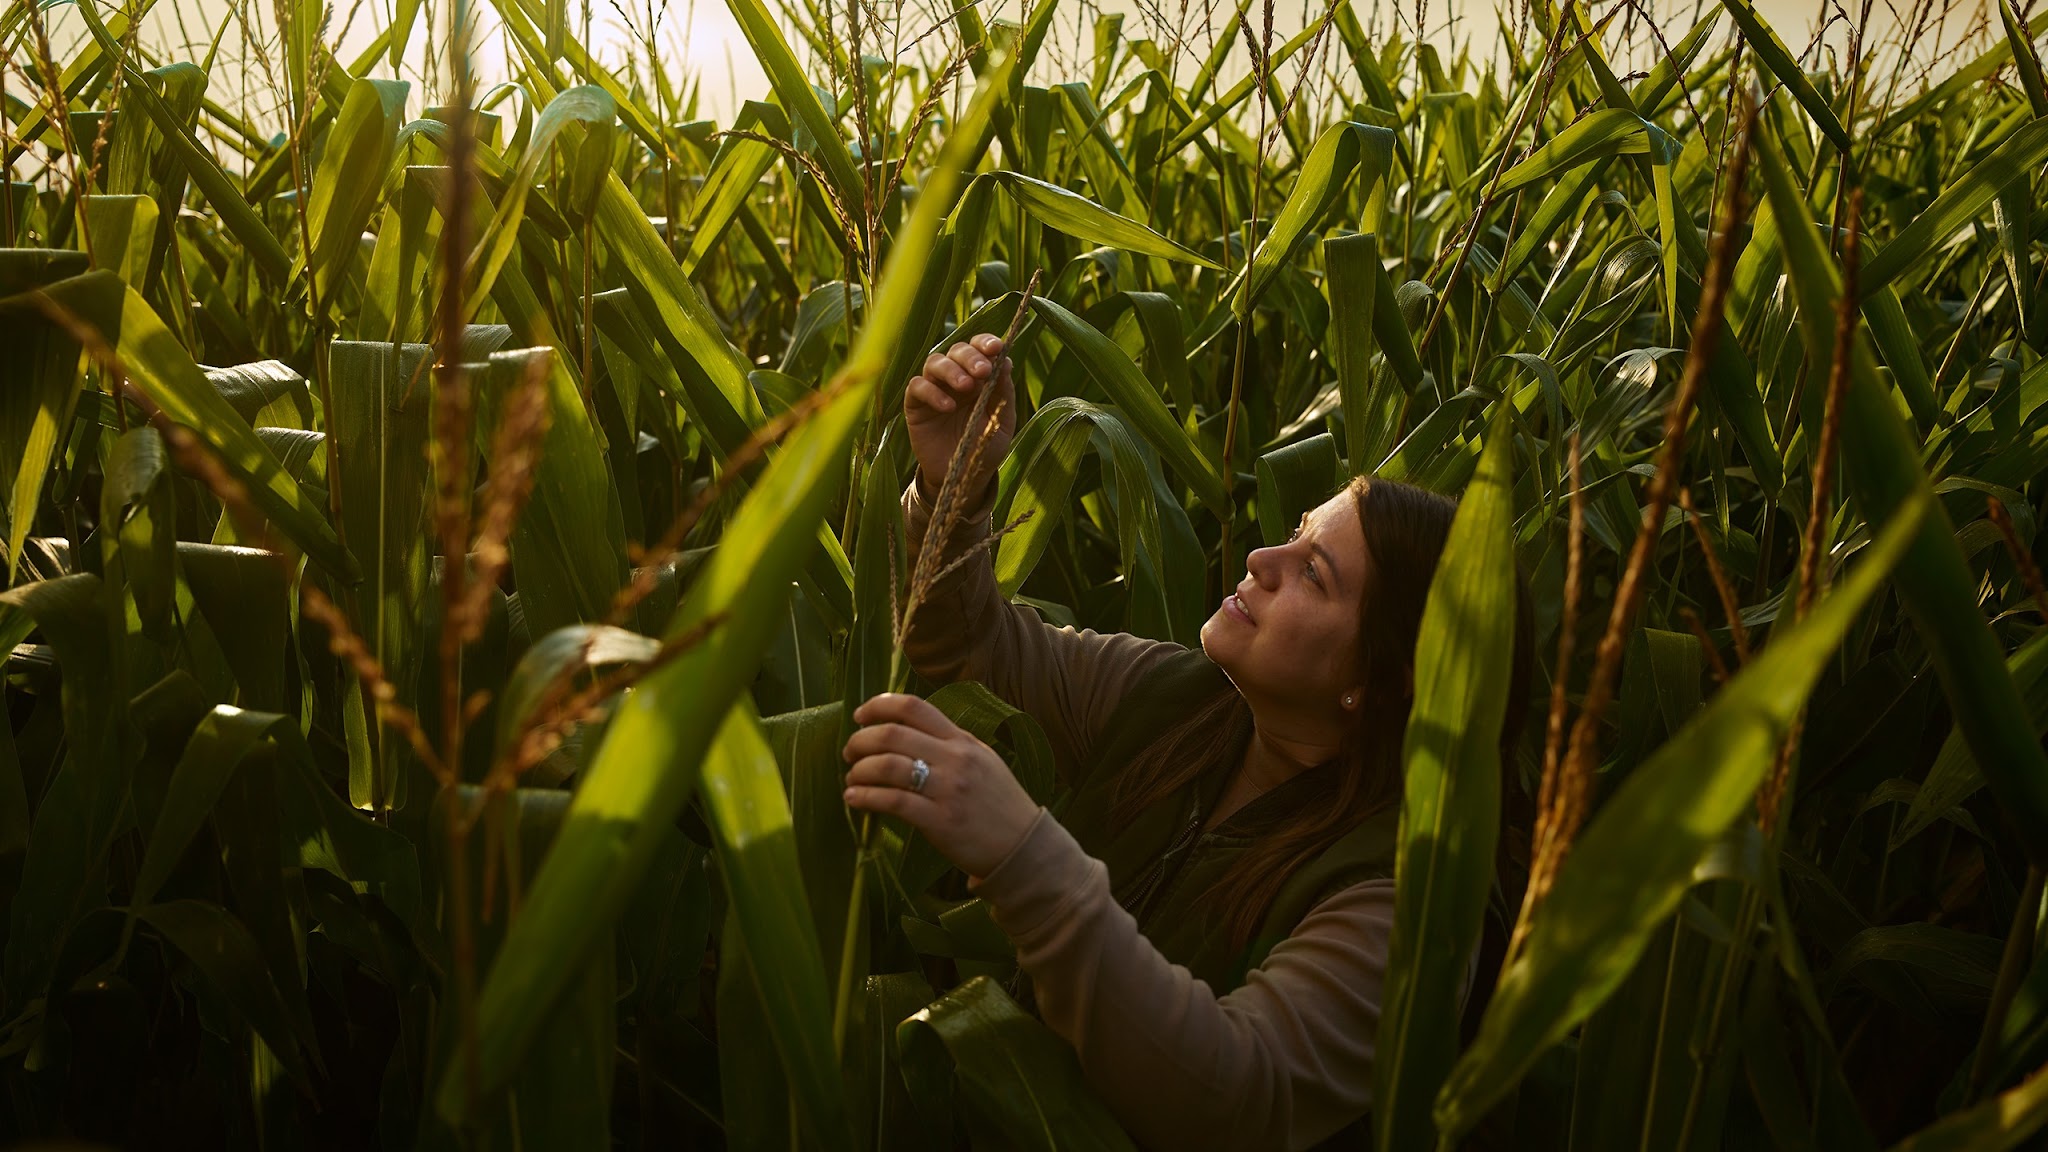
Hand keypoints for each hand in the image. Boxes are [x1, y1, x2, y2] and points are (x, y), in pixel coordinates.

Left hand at [842, 692, 1039, 880]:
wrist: (1022, 846)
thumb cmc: (998, 803)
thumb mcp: (982, 760)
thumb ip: (949, 744)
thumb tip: (905, 732)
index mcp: (962, 740)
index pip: (915, 707)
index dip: (880, 705)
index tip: (859, 716)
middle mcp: (955, 759)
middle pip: (893, 734)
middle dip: (860, 741)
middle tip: (849, 753)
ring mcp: (948, 789)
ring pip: (888, 766)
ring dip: (859, 770)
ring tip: (851, 780)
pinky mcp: (941, 821)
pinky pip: (893, 802)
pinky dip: (865, 797)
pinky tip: (854, 800)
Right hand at [904, 335, 1014, 499]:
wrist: (965, 476)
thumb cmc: (985, 445)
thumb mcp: (1002, 420)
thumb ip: (1003, 392)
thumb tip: (1006, 362)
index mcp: (979, 376)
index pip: (979, 348)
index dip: (985, 343)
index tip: (996, 348)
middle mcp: (955, 377)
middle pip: (956, 350)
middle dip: (970, 356)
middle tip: (983, 371)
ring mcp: (934, 389)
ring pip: (935, 363)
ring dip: (951, 370)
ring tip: (966, 386)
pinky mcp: (916, 405)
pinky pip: (917, 387)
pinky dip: (932, 392)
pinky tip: (948, 407)